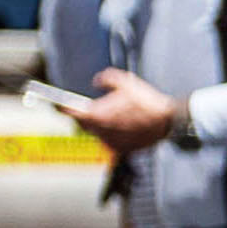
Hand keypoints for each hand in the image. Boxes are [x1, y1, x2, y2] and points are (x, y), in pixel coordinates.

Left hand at [61, 68, 183, 152]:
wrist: (167, 121)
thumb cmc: (147, 103)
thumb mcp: (125, 82)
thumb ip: (106, 78)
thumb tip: (98, 80)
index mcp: (96, 115)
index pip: (70, 113)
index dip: (62, 107)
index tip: (59, 105)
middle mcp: (100, 131)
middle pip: (83, 125)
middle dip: (83, 116)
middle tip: (89, 108)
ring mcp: (111, 141)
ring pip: (96, 133)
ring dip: (99, 126)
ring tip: (112, 117)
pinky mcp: (122, 149)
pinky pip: (109, 141)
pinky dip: (111, 134)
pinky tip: (121, 126)